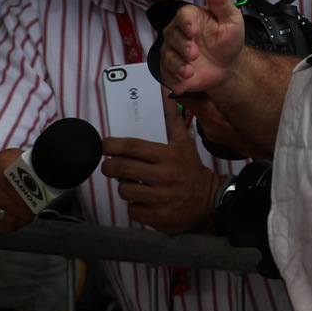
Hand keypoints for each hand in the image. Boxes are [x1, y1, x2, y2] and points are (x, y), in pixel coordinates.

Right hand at [0, 148, 36, 233]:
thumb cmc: (8, 169)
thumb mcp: (19, 159)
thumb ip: (32, 166)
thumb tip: (52, 176)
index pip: (12, 181)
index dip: (26, 194)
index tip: (38, 199)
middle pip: (11, 203)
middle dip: (28, 210)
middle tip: (37, 210)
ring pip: (6, 217)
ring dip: (21, 220)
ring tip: (28, 215)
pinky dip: (11, 226)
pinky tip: (16, 220)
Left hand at [100, 92, 220, 234]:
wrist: (207, 202)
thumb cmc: (190, 170)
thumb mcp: (184, 144)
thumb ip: (172, 119)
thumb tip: (166, 92)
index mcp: (169, 156)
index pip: (133, 147)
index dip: (112, 145)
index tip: (104, 145)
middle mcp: (164, 176)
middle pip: (122, 168)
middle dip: (109, 167)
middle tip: (109, 166)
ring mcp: (160, 198)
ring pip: (124, 190)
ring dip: (125, 187)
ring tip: (134, 184)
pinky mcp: (157, 218)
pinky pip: (132, 209)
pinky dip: (135, 205)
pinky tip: (145, 201)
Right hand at [159, 0, 244, 94]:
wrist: (228, 65)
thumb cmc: (228, 39)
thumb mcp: (230, 17)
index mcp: (191, 17)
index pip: (183, 16)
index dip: (187, 23)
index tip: (193, 30)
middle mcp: (178, 32)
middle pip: (172, 37)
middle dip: (182, 47)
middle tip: (194, 54)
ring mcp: (173, 51)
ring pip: (168, 56)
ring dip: (178, 65)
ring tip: (189, 72)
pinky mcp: (171, 68)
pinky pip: (166, 74)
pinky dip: (173, 80)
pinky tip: (182, 84)